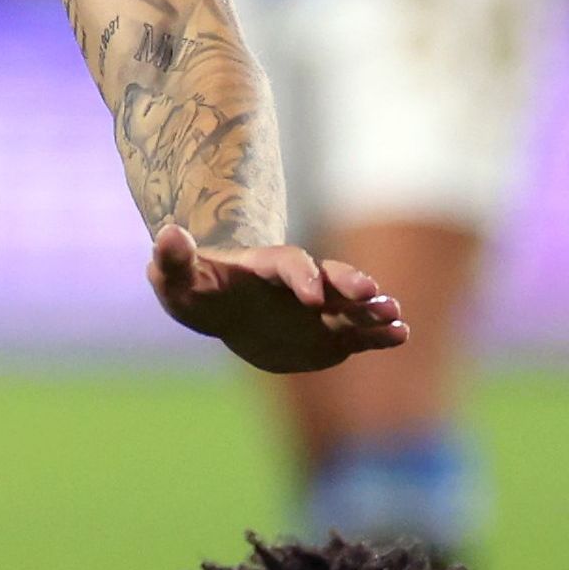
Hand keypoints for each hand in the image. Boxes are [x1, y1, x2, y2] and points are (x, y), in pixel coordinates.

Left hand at [146, 226, 405, 375]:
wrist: (223, 308)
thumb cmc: (197, 289)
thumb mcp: (175, 278)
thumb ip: (173, 259)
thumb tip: (167, 233)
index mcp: (266, 267)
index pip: (289, 266)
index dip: (302, 277)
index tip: (312, 297)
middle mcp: (300, 284)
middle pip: (330, 278)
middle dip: (350, 284)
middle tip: (371, 294)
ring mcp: (319, 309)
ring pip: (351, 306)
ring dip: (373, 310)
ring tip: (396, 317)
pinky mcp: (329, 334)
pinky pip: (358, 334)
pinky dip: (379, 335)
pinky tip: (401, 335)